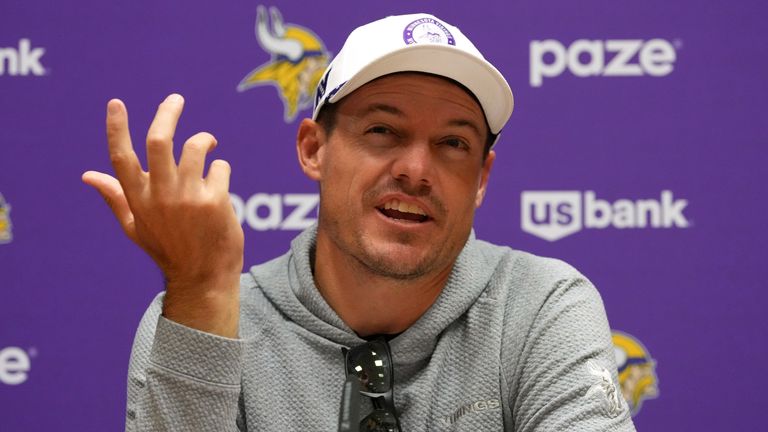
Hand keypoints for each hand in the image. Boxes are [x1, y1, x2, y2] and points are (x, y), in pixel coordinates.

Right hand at [82, 94, 243, 336]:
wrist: (205, 278)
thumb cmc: (170, 250)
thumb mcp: (136, 227)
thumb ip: (115, 197)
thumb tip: (87, 175)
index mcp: (138, 200)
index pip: (121, 158)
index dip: (116, 128)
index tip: (115, 103)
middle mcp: (160, 196)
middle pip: (159, 140)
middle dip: (167, 112)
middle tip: (176, 99)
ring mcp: (188, 197)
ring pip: (195, 146)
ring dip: (204, 140)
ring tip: (208, 145)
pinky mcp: (214, 200)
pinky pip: (219, 166)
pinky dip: (220, 168)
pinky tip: (219, 183)